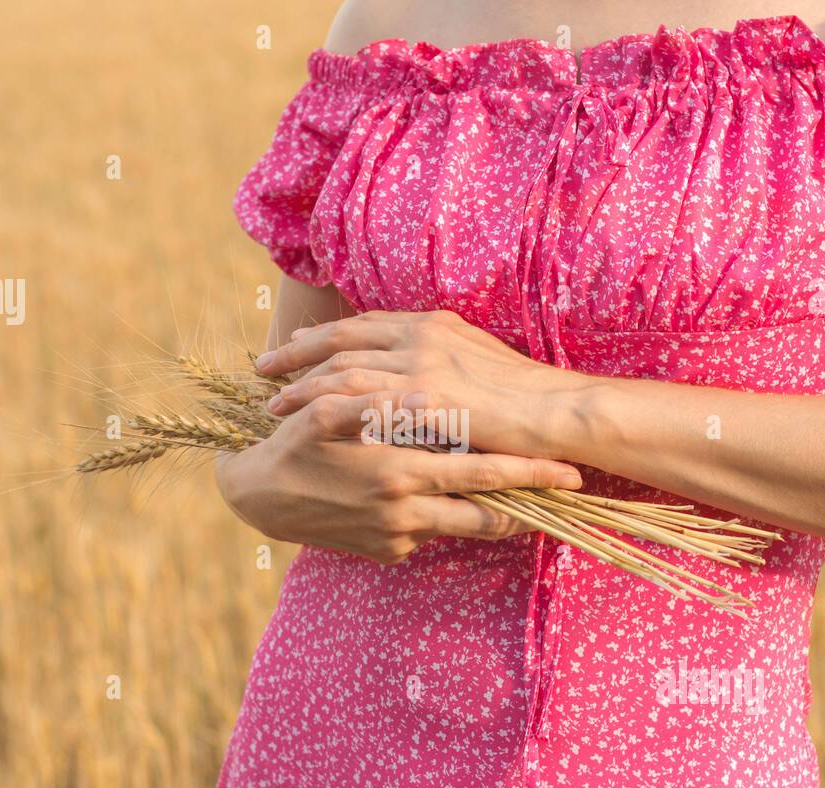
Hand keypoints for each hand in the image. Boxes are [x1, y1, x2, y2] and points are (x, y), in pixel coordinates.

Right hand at [215, 390, 583, 563]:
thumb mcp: (326, 414)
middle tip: (570, 495)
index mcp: (400, 471)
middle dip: (533, 506)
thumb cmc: (295, 443)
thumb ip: (374, 403)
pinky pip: (430, 532)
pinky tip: (451, 500)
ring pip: (464, 528)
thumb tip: (416, 395)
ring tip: (529, 502)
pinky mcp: (388, 552)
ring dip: (497, 516)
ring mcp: (399, 537)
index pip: (483, 475)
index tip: (571, 472)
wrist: (257, 498)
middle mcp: (406, 511)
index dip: (531, 475)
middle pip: (488, 514)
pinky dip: (446, 517)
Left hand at [256, 310, 579, 458]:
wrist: (560, 411)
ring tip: (273, 405)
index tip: (295, 345)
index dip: (324, 335)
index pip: (364, 324)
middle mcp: (420, 336)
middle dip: (297, 355)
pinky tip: (305, 426)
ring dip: (302, 387)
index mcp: (432, 324)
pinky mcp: (424, 401)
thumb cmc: (527, 397)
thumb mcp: (479, 363)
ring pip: (343, 371)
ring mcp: (421, 366)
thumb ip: (442, 361)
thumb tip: (416, 379)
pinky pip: (361, 404)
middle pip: (342, 341)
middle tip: (264, 370)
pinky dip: (327, 413)